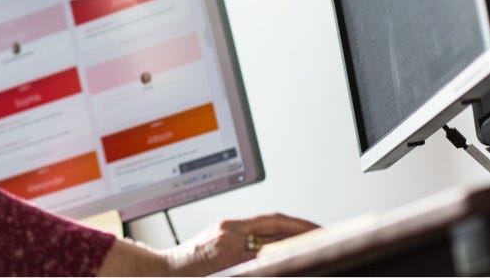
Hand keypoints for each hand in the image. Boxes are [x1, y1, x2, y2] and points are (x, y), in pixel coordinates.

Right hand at [162, 213, 318, 274]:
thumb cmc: (188, 263)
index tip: (318, 229)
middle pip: (275, 224)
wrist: (162, 269)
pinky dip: (275, 254)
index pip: (272, 219)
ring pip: (270, 238)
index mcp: (230, 226)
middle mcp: (230, 229)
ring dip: (295, 241)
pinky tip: (292, 258)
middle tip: (327, 235)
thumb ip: (241, 245)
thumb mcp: (215, 248)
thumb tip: (272, 251)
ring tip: (316, 246)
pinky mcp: (224, 255)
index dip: (298, 224)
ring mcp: (227, 242)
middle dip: (304, 229)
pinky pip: (256, 253)